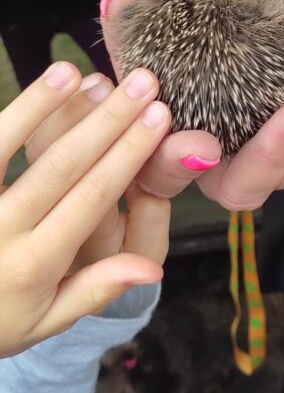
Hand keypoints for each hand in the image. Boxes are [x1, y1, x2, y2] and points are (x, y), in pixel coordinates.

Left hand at [0, 62, 170, 356]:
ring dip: (49, 106)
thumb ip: (95, 289)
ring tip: (84, 73)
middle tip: (145, 84)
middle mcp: (2, 231)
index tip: (160, 119)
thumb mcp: (46, 319)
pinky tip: (44, 84)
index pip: (90, 200)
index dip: (127, 156)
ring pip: (12, 146)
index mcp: (34, 265)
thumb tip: (153, 269)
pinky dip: (15, 115)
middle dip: (108, 122)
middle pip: (62, 167)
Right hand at [100, 0, 283, 210]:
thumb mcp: (141, 35)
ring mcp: (264, 161)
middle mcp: (219, 170)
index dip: (180, 162)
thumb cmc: (167, 48)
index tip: (203, 144)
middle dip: (275, 153)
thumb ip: (125, 22)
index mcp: (168, 158)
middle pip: (247, 185)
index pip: (166, 173)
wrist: (210, 31)